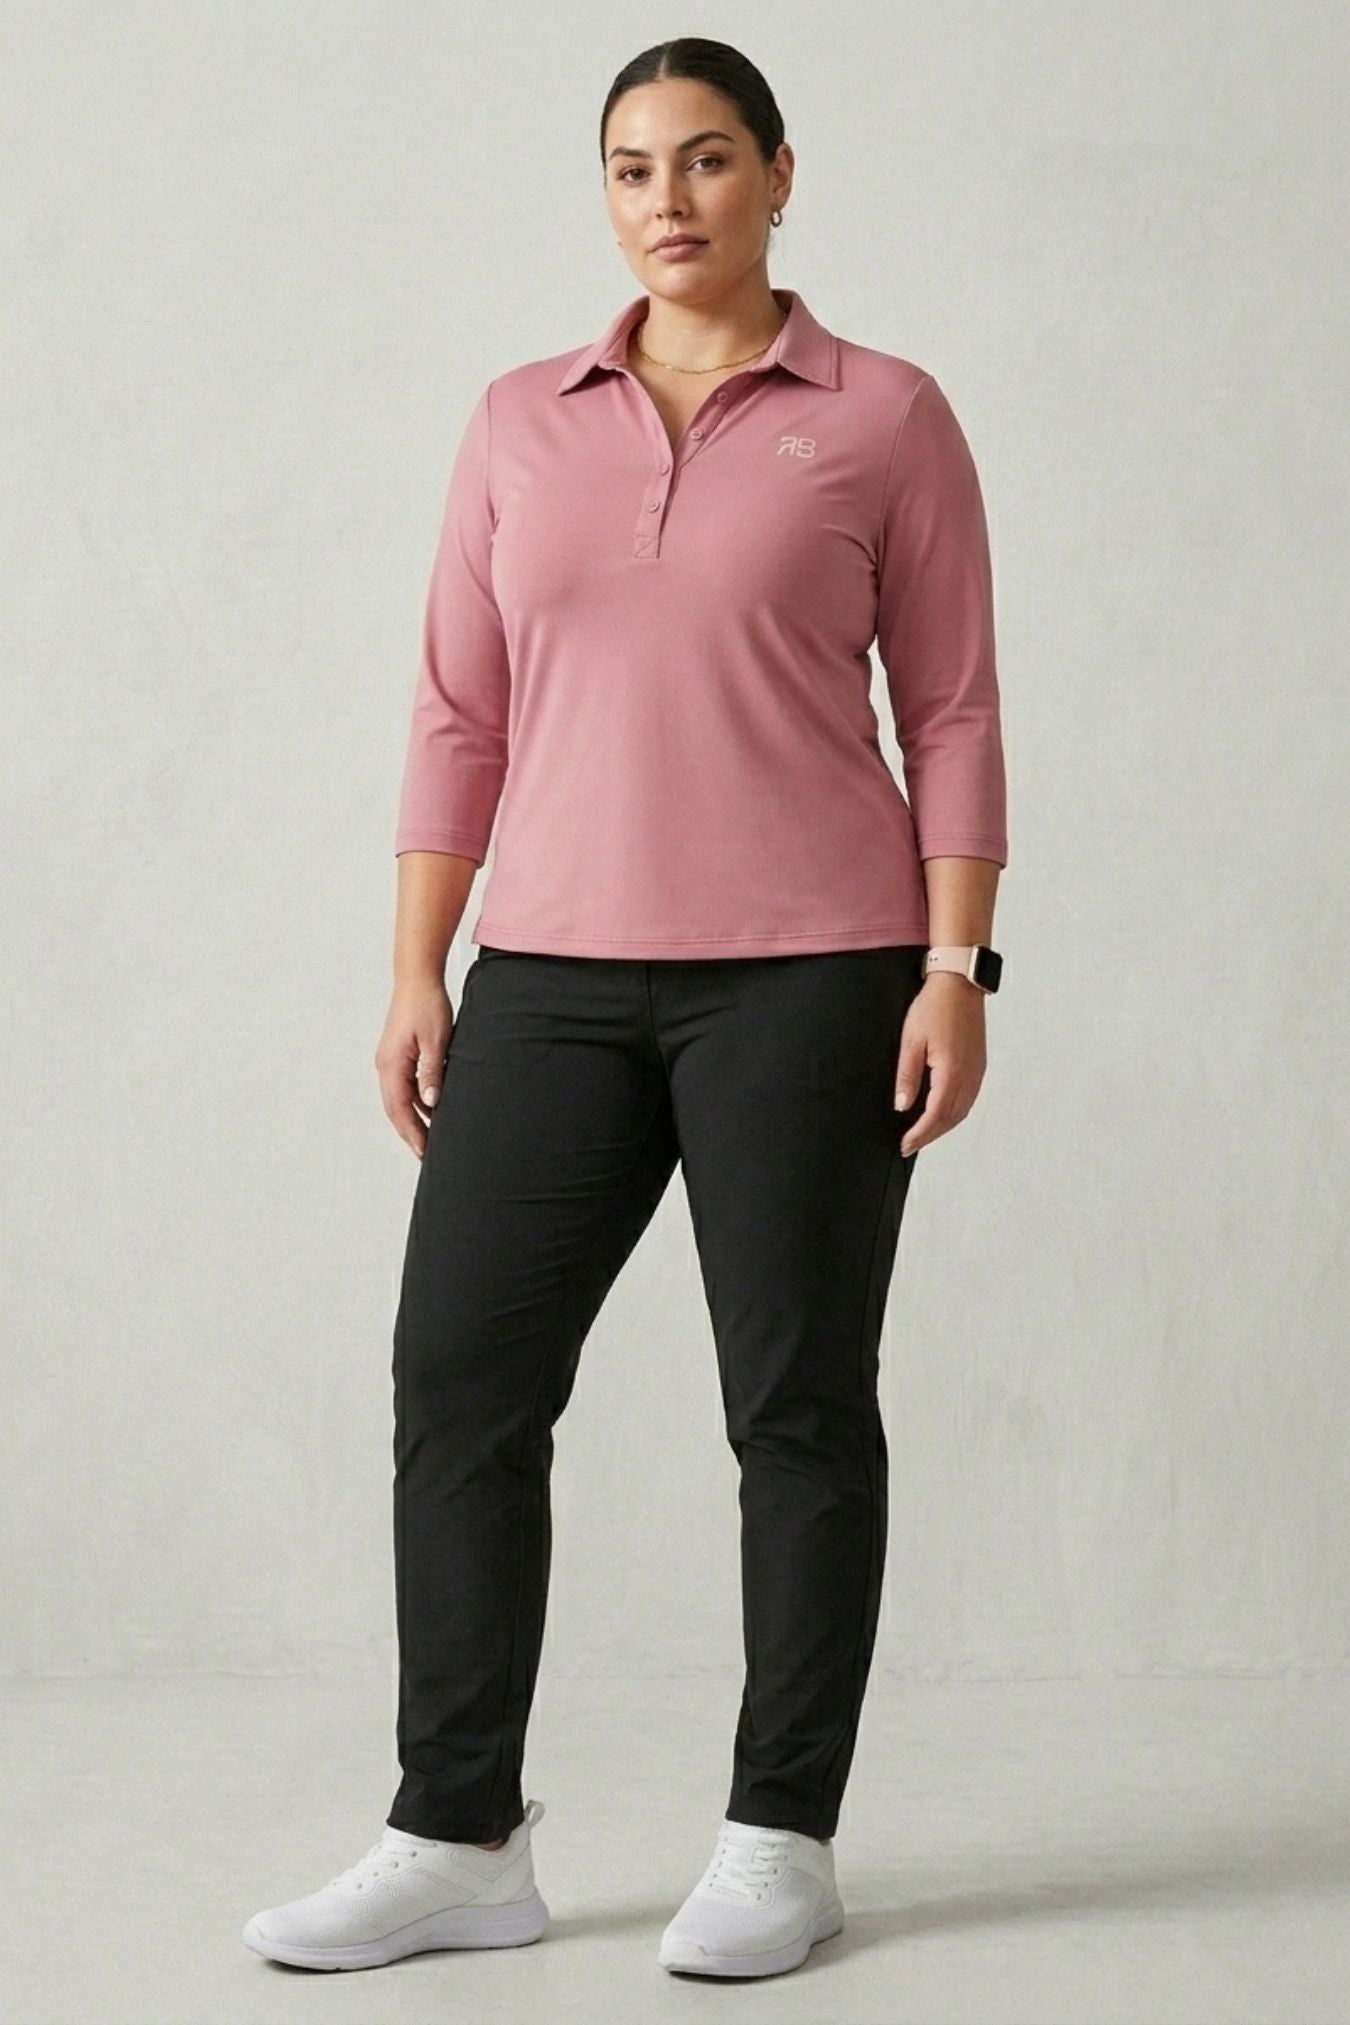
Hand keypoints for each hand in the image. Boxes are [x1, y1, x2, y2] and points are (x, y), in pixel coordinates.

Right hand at [375, 978, 453, 1158]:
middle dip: (411, 1133)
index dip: (413, 1133)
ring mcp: (389, 1061)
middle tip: (427, 1155)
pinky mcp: (397, 1055)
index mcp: (391, 1065)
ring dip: (413, 1119)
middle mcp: (385, 1066)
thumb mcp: (437, 1041)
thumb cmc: (427, 1005)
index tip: (425, 1152)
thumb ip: (432, 1073)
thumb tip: (430, 1103)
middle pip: (396, 1110)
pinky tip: (432, 1110)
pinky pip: (404, 1087)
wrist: (417, 978)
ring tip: (431, 1138)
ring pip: (399, 1100)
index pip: (400, 1110)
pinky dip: (416, 1102)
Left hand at [893, 972, 987, 1157]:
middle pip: (951, 1119)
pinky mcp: (979, 1064)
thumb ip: (907, 1076)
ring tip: (923, 1133)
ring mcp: (977, 1071)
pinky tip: (942, 1112)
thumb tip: (902, 1105)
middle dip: (930, 1135)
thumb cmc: (934, 1007)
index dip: (919, 1134)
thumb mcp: (911, 1042)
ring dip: (943, 1126)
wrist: (959, 983)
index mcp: (952, 1072)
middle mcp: (970, 1075)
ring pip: (962, 1111)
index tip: (904, 1145)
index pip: (935, 1115)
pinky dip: (954, 1112)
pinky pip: (969, 1098)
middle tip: (910, 1145)